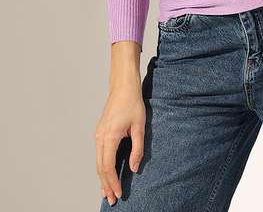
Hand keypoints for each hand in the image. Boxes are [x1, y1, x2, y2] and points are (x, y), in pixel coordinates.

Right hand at [95, 84, 145, 205]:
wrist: (123, 87)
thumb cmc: (132, 103)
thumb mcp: (139, 126)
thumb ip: (137, 148)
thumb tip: (134, 168)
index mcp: (109, 136)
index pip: (108, 166)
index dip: (113, 182)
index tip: (119, 193)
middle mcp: (100, 137)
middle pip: (100, 167)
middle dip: (106, 185)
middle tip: (112, 200)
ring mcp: (98, 135)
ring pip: (98, 162)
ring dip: (103, 178)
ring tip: (107, 192)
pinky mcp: (100, 132)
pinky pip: (99, 154)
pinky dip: (102, 167)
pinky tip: (106, 174)